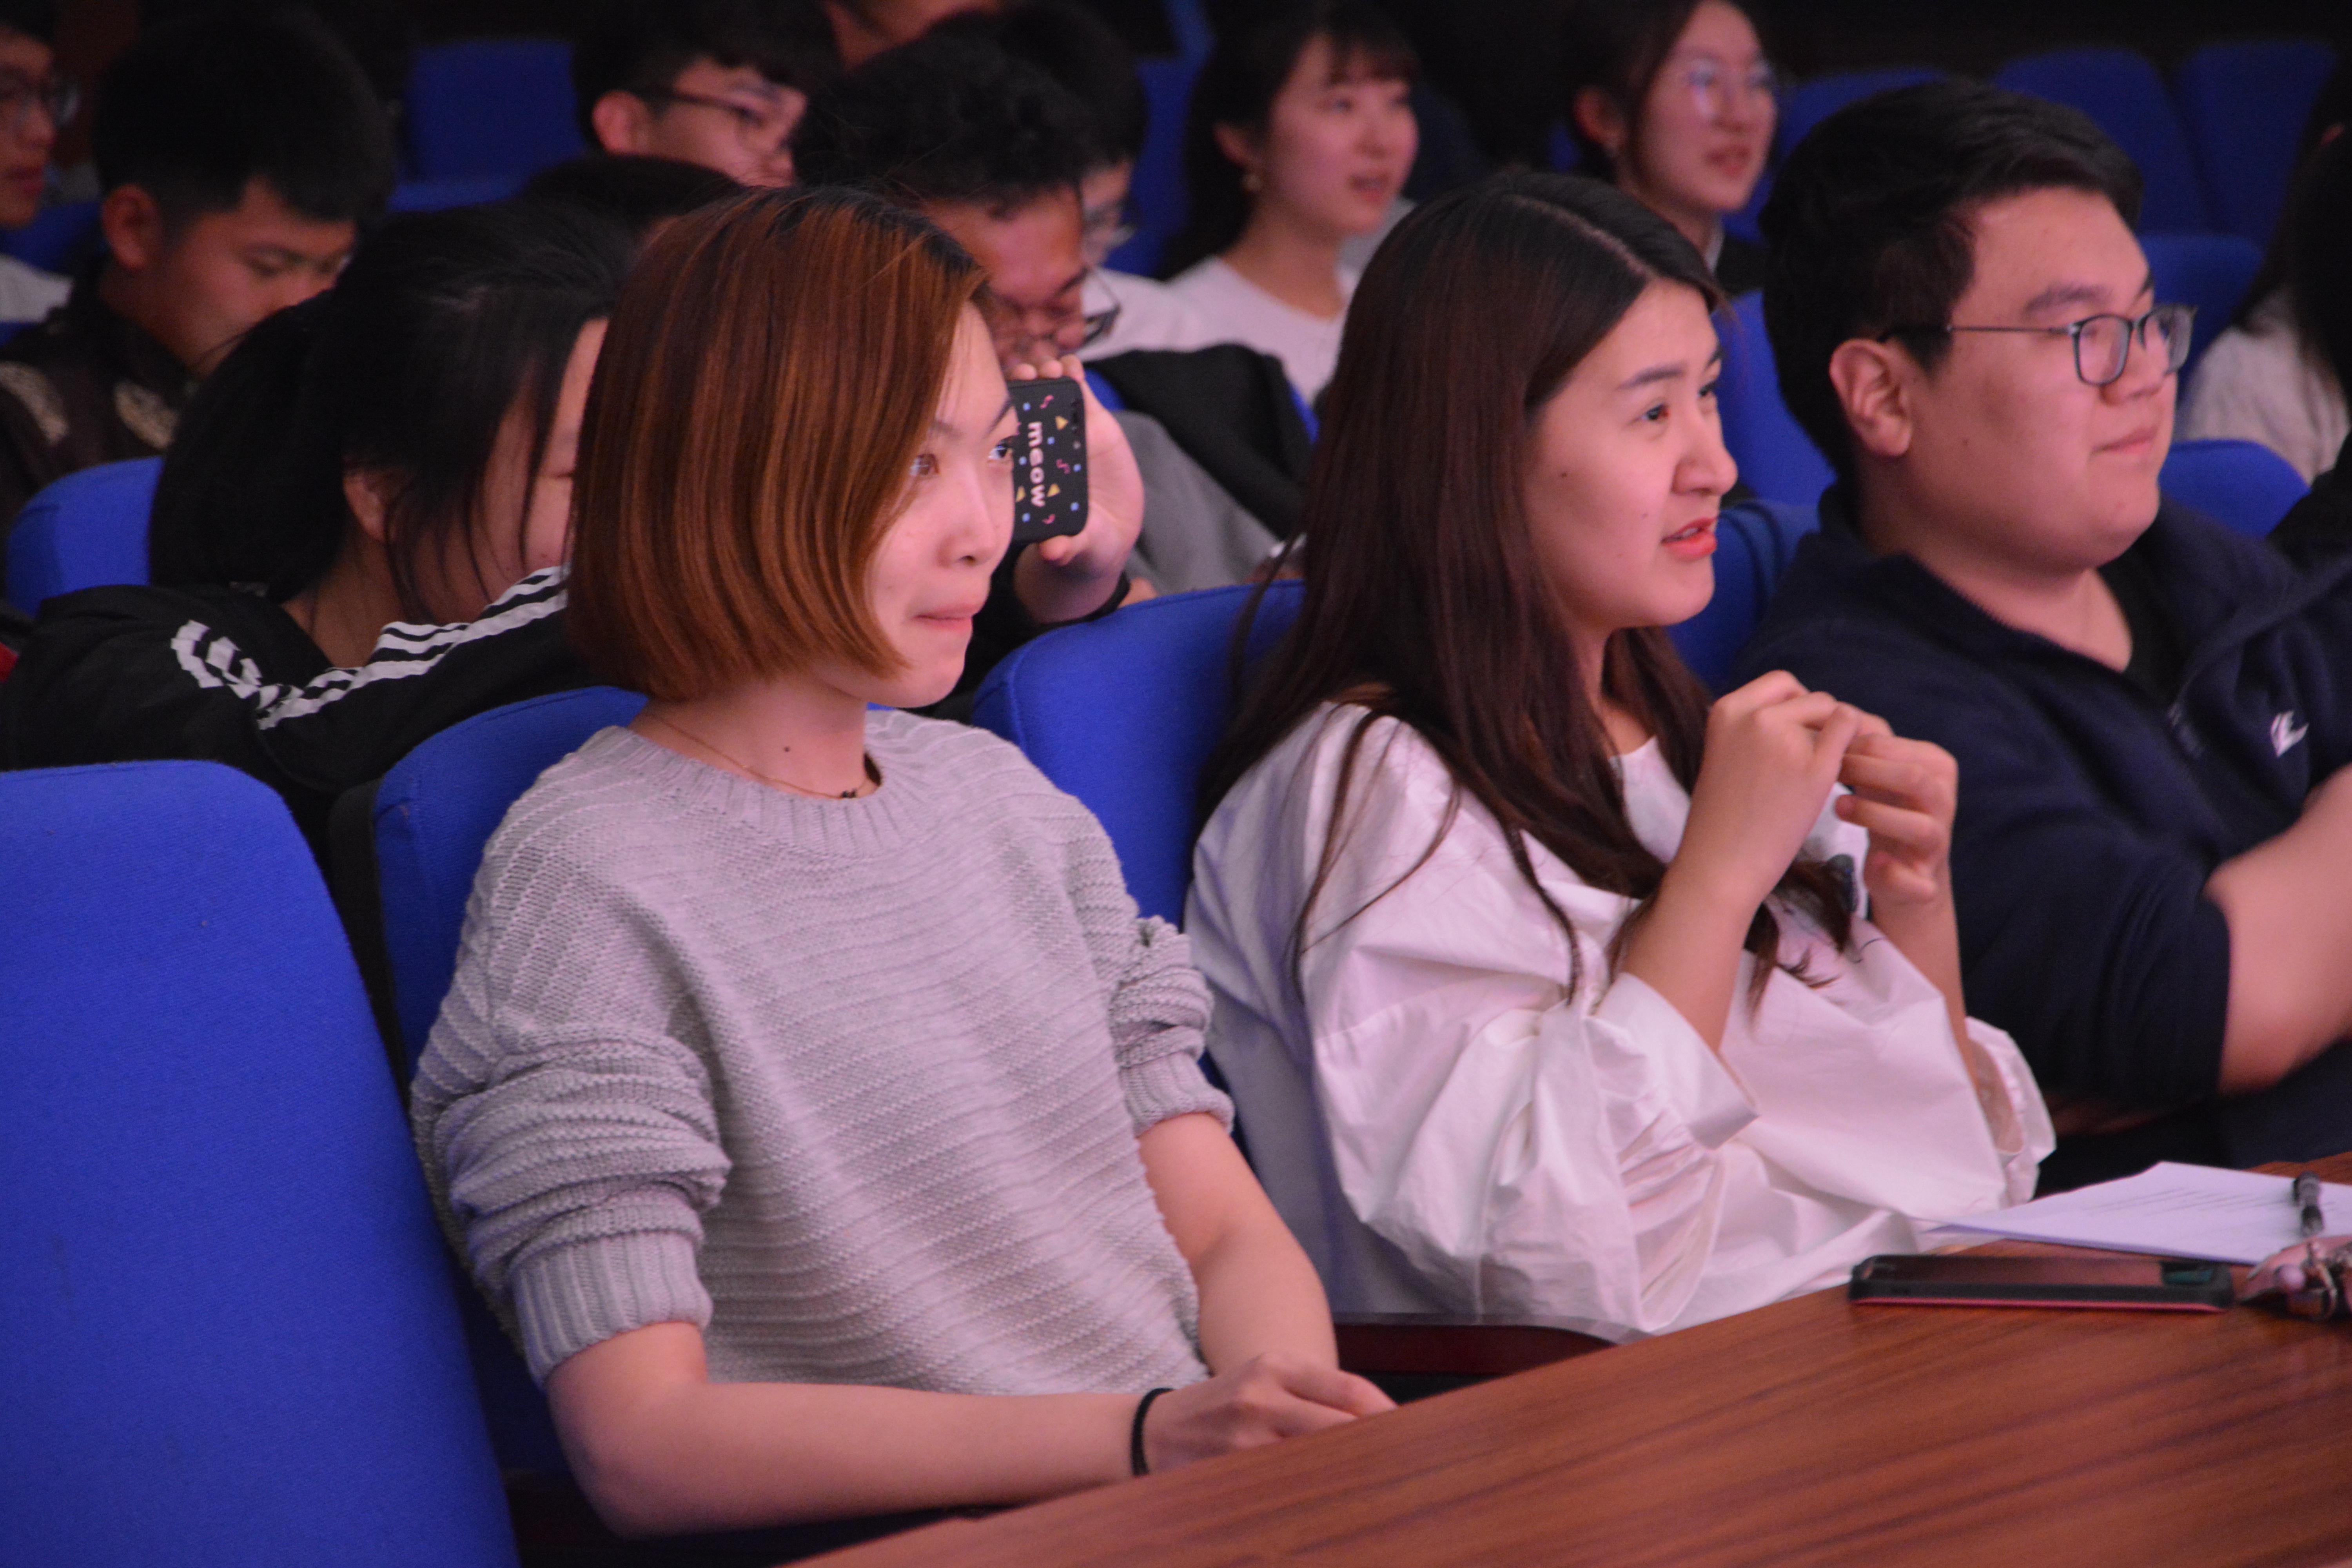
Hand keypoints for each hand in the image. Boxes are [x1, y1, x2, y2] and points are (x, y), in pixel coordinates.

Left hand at [1009, 356, 1142, 624]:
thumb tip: (1052, 552)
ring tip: (1048, 368)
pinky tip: (1071, 367)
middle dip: (1019, 387)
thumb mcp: (1077, 547)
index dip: (998, 417)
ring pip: (1047, 394)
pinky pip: (1079, 393)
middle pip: (1021, 408)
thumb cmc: (1083, 542)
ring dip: (1044, 375)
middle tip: (1024, 375)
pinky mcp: (1092, 422)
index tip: (997, 404)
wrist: (1112, 531)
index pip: (1004, 438)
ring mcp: (1063, 432)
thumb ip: (1065, 547)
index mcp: (1026, 472)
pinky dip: (1073, 375)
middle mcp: (1039, 448)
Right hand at [1139, 1353, 1390, 1473]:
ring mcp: (1245, 1437)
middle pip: (1340, 1428)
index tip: (1410, 1436)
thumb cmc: (1226, 1406)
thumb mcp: (1265, 1380)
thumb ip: (1315, 1394)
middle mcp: (1262, 1396)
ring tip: (1378, 1493)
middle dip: (1374, 1451)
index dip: (1387, 1415)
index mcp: (1276, 1365)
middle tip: (1404, 1473)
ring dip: (1350, 1478)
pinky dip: (1313, 1497)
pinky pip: (1286, 1488)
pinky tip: (1331, 1507)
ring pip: (1317, 1461)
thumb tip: (1380, 1421)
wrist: (1154, 1432)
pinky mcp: (1230, 1471)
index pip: (1350, 1390)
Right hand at [1673, 671, 1863, 916]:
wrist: (1721, 864)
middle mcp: (1753, 717)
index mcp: (1725, 710)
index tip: (1799, 735)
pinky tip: (1843, 771)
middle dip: (1820, 722)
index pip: (1780, 684)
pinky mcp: (1814, 767)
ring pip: (1832, 711)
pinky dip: (1854, 744)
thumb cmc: (1725, 817)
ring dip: (1835, 736)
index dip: (1798, 706)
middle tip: (1816, 757)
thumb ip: (1755, 727)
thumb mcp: (1725, 754)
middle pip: (1809, 696)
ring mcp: (1784, 740)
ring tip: (1823, 772)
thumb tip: (1810, 709)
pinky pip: (1849, 729)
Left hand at [1832, 720, 1957, 912]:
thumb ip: (1863, 748)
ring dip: (1875, 815)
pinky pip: (1918, 883)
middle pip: (1914, 779)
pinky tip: (1873, 863)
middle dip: (1868, 772)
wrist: (1902, 868)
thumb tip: (1831, 716)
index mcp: (1935, 768)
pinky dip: (1894, 874)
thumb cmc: (1882, 805)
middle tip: (1830, 771)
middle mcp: (1943, 802)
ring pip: (1920, 827)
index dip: (1858, 744)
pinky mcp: (1925, 884)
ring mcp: (1937, 844)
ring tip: (1837, 806)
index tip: (1823, 746)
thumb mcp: (1877, 773)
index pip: (1898, 747)